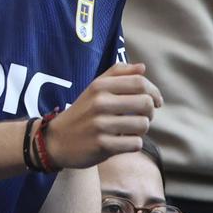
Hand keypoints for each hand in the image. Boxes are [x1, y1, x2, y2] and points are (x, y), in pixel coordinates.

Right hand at [44, 63, 162, 169]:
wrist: (56, 141)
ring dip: (142, 129)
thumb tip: (142, 67)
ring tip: (130, 130)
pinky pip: (135, 143)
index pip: (140, 83)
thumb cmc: (83, 112)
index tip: (157, 101)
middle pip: (146, 103)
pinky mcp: (102, 145)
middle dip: (150, 112)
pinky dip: (133, 144)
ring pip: (143, 124)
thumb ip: (118, 74)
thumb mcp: (95, 89)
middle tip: (143, 117)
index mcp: (99, 87)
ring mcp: (100, 125)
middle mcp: (99, 103)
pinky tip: (123, 142)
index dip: (154, 92)